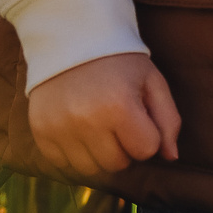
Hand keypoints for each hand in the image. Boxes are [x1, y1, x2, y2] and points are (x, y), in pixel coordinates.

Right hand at [28, 52, 180, 179]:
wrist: (71, 41)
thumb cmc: (120, 63)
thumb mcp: (153, 82)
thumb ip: (168, 121)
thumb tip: (171, 158)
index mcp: (119, 106)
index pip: (145, 150)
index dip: (147, 137)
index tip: (138, 118)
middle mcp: (86, 121)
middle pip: (117, 165)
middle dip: (124, 149)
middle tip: (118, 124)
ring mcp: (60, 130)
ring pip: (90, 171)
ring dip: (100, 156)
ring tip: (99, 130)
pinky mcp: (41, 134)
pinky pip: (63, 167)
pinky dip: (75, 157)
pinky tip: (79, 135)